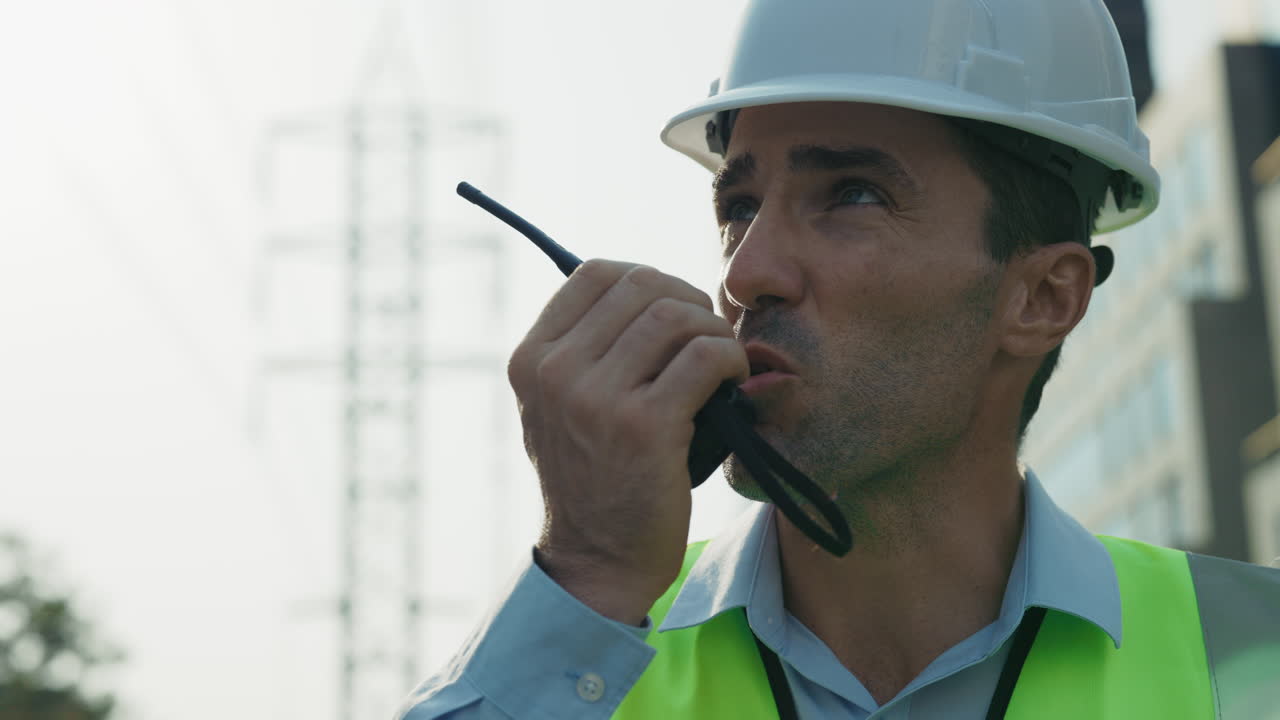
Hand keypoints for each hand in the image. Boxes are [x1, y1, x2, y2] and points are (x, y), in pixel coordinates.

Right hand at [509, 260, 747, 623]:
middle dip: (688, 301)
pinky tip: (732, 383)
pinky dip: (730, 359)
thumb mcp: (558, 407)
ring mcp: (596, 398)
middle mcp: (555, 372)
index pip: (594, 273)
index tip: (671, 312)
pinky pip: (704, 355)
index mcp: (531, 359)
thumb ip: (581, 350)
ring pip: (676, 315)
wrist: (598, 559)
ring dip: (713, 331)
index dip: (647, 279)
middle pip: (642, 285)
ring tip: (721, 363)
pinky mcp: (645, 425)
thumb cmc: (593, 478)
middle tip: (706, 338)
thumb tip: (648, 288)